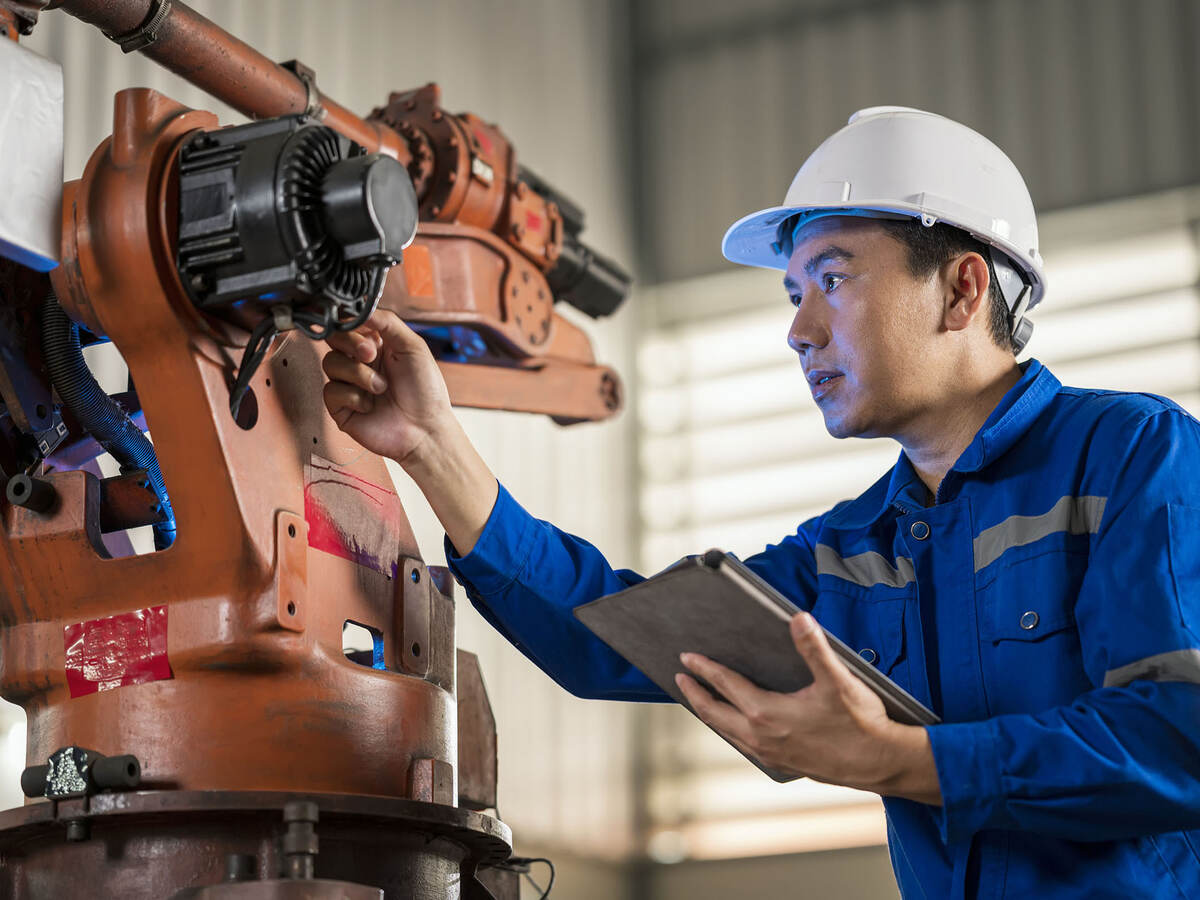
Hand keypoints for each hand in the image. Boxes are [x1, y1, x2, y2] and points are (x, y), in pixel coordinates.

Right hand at [322, 309, 453, 465]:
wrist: (425, 430)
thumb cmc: (425, 391)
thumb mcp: (413, 347)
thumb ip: (388, 322)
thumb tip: (361, 308)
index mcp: (377, 345)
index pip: (349, 323)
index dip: (351, 324)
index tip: (362, 330)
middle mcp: (360, 362)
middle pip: (333, 338)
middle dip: (351, 344)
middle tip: (371, 355)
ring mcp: (349, 384)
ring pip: (331, 363)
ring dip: (358, 374)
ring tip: (381, 387)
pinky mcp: (341, 407)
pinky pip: (330, 390)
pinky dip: (352, 396)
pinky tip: (370, 405)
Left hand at [675, 611, 941, 802]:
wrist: (882, 764)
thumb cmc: (861, 722)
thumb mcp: (838, 680)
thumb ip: (815, 648)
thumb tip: (798, 618)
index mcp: (767, 714)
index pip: (725, 685)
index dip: (704, 669)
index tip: (686, 657)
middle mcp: (761, 737)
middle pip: (715, 714)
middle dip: (695, 694)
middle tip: (680, 678)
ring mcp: (770, 754)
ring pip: (728, 732)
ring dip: (712, 714)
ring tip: (701, 700)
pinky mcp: (783, 764)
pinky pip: (744, 745)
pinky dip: (731, 730)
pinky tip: (738, 725)